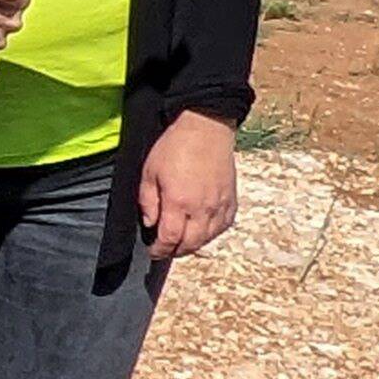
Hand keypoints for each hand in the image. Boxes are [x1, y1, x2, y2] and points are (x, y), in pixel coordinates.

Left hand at [142, 110, 240, 260]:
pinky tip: (202, 230)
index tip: (153, 251)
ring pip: (207, 239)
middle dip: (175, 251)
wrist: (206, 127)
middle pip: (190, 245)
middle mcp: (202, 209)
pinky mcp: (231, 201)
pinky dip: (211, 234)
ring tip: (182, 241)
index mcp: (178, 203)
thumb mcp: (150, 172)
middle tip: (166, 249)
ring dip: (193, 245)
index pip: (169, 239)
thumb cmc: (175, 146)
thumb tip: (150, 224)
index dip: (159, 250)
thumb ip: (148, 202)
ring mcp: (219, 206)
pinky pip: (223, 227)